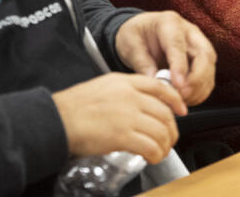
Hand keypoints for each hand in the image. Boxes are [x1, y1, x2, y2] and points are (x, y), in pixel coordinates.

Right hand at [52, 73, 181, 162]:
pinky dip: (156, 154)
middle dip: (172, 129)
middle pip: (164, 112)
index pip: (160, 87)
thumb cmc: (73, 107)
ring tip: (160, 151)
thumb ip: (123, 93)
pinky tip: (152, 157)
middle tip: (170, 138)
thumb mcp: (102, 88)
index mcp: (125, 82)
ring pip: (161, 131)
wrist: (57, 119)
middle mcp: (130, 96)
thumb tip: (138, 106)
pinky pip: (150, 146)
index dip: (175, 100)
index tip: (181, 109)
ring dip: (165, 145)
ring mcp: (128, 116)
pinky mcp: (123, 136)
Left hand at [115, 11, 215, 105]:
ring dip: (199, 88)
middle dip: (197, 79)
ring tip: (180, 100)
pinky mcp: (203, 59)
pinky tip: (186, 99)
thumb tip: (156, 83)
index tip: (178, 85)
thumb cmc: (136, 37)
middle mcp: (190, 32)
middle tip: (182, 96)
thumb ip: (142, 63)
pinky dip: (200, 92)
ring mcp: (199, 45)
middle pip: (204, 54)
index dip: (180, 66)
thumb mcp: (130, 45)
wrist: (143, 32)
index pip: (178, 45)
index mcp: (169, 23)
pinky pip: (208, 77)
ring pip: (209, 67)